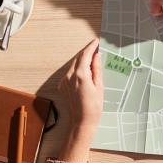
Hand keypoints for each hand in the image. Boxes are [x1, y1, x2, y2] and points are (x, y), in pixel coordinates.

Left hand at [58, 39, 102, 162]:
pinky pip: (70, 72)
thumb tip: (96, 56)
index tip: (96, 41)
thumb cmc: (94, 106)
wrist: (82, 121)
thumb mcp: (99, 85)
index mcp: (80, 75)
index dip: (91, 47)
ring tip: (92, 57)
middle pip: (78, 58)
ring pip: (74, 64)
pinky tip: (85, 69)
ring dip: (82, 59)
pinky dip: (78, 67)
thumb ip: (96, 68)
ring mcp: (64, 81)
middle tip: (96, 47)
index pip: (85, 55)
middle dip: (87, 52)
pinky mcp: (63, 86)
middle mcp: (69, 76)